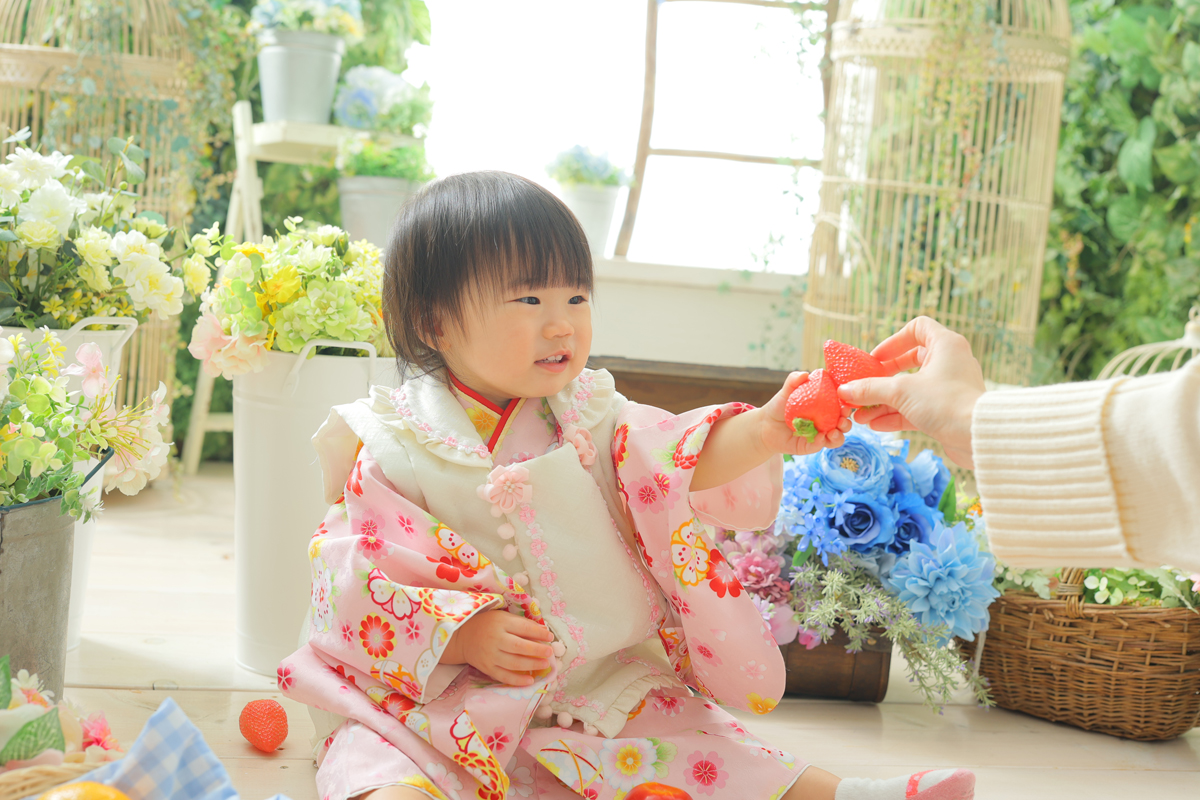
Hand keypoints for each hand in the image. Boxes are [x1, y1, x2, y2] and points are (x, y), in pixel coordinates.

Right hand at [443, 610, 554, 685]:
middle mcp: (495, 639)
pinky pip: (504, 676)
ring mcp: (490, 655)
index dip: (538, 633)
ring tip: (544, 664)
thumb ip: (521, 624)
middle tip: (549, 653)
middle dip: (537, 650)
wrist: (463, 637)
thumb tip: (543, 633)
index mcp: (501, 623)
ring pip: (514, 663)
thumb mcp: (503, 617)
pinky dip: (517, 680)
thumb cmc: (488, 625)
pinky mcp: (487, 668)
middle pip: (520, 647)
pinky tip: (530, 680)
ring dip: (531, 665)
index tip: (550, 637)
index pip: (523, 628)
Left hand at [759, 371, 852, 455]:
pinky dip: (822, 442)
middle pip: (843, 424)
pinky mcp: (811, 446)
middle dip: (846, 423)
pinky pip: (820, 446)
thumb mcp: (786, 392)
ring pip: (836, 438)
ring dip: (839, 435)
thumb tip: (805, 374)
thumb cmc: (779, 406)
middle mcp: (825, 422)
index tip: (846, 403)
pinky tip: (820, 437)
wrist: (765, 425)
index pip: (840, 406)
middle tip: (843, 419)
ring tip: (833, 432)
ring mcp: (819, 435)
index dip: (846, 405)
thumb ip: (794, 381)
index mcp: (824, 407)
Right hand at [836, 316, 984, 468]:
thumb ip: (870, 388)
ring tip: (861, 413)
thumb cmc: (945, 402)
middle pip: (910, 361)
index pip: (917, 328)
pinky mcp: (947, 410)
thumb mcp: (901, 391)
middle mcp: (950, 362)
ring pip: (911, 388)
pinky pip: (917, 407)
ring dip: (885, 400)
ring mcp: (949, 387)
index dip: (893, 341)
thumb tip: (844, 390)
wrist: (979, 436)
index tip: (876, 358)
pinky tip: (875, 425)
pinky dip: (897, 414)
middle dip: (883, 377)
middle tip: (866, 385)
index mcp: (945, 344)